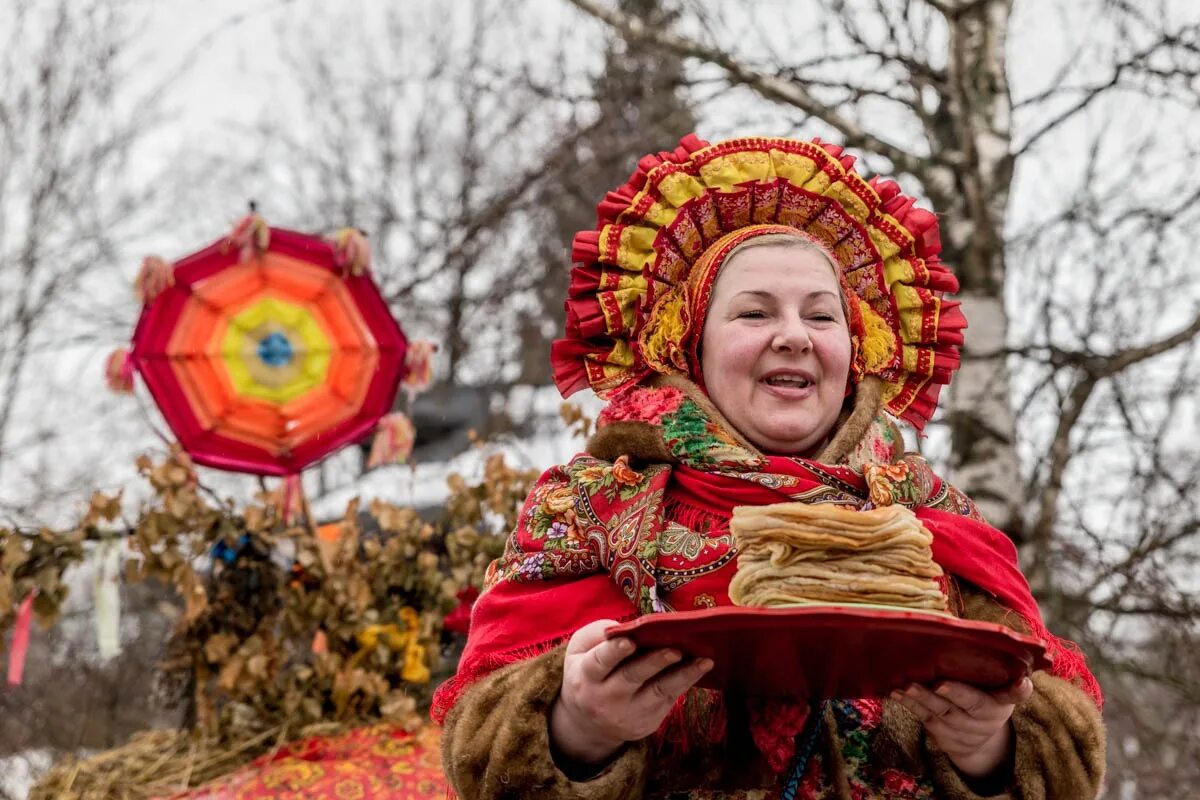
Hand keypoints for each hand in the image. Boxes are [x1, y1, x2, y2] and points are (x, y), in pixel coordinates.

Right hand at [549, 619, 712, 765]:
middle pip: (633, 677)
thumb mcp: (579, 652)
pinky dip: (686, 683)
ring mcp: (628, 714)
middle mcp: (607, 698)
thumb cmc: (588, 674)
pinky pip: (669, 701)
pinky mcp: (648, 723)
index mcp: (586, 676)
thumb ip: (598, 636)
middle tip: (675, 650)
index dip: (614, 652)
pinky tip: (700, 669)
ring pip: (658, 692)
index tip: (630, 641)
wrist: (589, 723)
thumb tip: (629, 628)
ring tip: (703, 661)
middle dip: (655, 662)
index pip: (600, 663)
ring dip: (683, 675)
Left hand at [892, 676, 1033, 778]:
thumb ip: (1000, 672)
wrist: (979, 742)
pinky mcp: (941, 736)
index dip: (1016, 691)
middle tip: (939, 683)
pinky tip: (896, 692)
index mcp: (1001, 703)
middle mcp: (984, 720)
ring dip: (923, 699)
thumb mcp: (998, 689)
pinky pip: (925, 718)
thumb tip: (1002, 646)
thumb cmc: (986, 698)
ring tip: (907, 686)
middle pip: (970, 705)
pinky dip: (909, 705)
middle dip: (955, 694)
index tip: (1022, 682)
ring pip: (942, 713)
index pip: (1012, 696)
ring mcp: (962, 730)